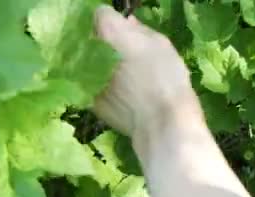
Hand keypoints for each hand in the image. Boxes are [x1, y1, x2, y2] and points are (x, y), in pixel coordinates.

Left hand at [93, 6, 196, 138]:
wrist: (161, 122)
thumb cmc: (167, 79)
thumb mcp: (161, 45)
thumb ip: (140, 30)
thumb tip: (128, 25)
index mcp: (110, 33)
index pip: (101, 14)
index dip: (113, 21)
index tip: (122, 31)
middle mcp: (91, 53)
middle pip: (91, 40)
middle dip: (103, 43)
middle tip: (121, 54)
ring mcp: (87, 79)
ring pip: (88, 65)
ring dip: (99, 66)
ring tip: (121, 78)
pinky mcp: (90, 101)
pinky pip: (93, 87)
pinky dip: (102, 87)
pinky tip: (120, 96)